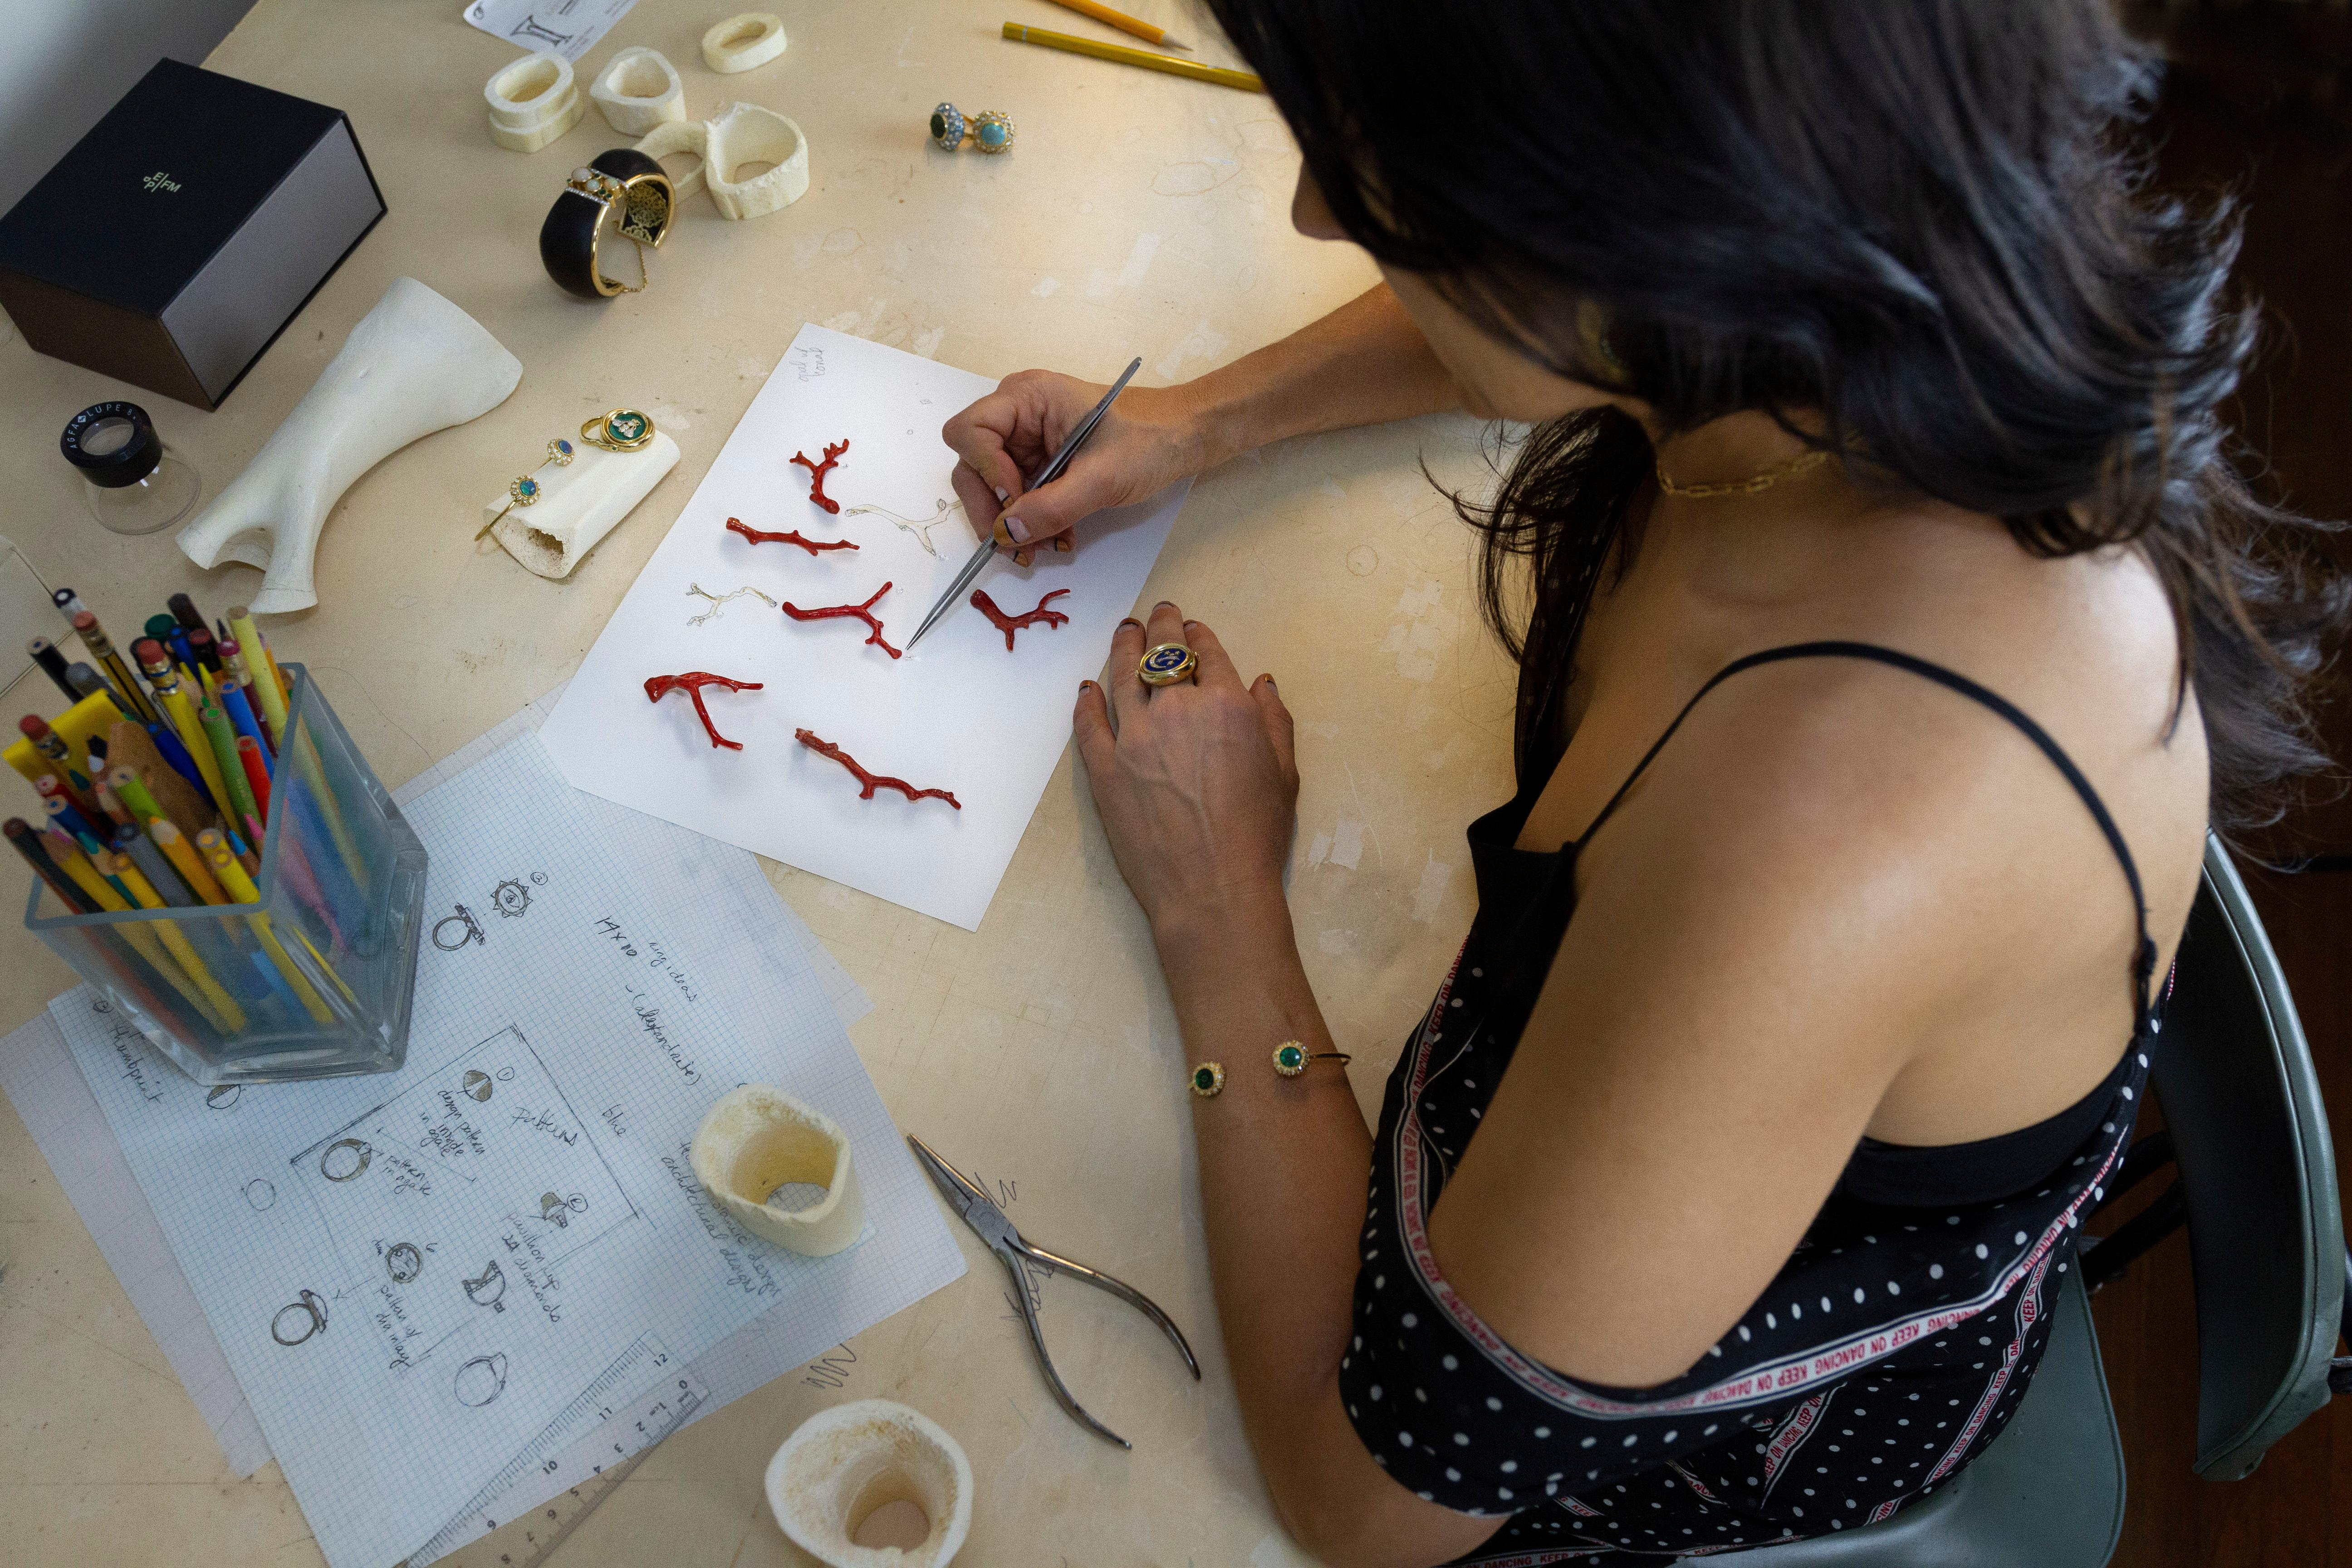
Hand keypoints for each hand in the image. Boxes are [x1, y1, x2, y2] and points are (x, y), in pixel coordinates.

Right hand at [943, 373, 1210, 564]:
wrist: (1182, 438)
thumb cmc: (1149, 440)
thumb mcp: (1101, 478)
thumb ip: (1051, 507)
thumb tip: (1006, 534)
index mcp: (1027, 397)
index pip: (969, 432)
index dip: (985, 472)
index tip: (1017, 502)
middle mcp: (1018, 415)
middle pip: (972, 465)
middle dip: (993, 510)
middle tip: (1017, 547)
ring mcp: (1027, 440)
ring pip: (992, 488)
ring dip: (1013, 524)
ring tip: (1043, 549)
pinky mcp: (1040, 463)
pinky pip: (1019, 497)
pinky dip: (1032, 522)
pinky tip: (1059, 538)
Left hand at [1074, 602, 1298, 940]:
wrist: (1211, 888)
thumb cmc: (1256, 835)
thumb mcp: (1284, 774)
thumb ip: (1274, 721)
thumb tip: (1261, 683)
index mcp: (1226, 705)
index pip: (1208, 653)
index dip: (1200, 636)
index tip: (1194, 628)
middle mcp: (1176, 710)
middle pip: (1161, 653)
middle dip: (1161, 626)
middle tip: (1158, 612)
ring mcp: (1134, 737)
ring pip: (1120, 676)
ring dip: (1122, 647)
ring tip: (1124, 631)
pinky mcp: (1104, 768)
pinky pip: (1089, 724)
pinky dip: (1086, 701)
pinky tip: (1086, 689)